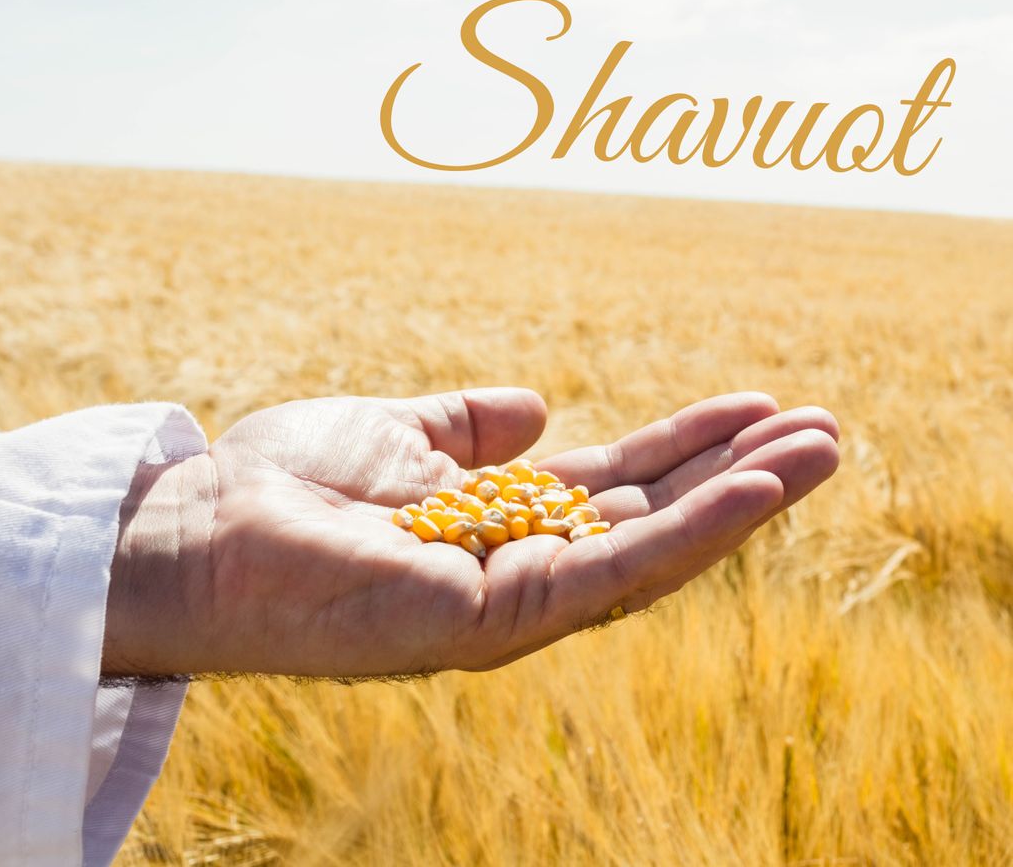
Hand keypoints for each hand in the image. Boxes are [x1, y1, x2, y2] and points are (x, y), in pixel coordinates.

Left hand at [102, 390, 837, 678]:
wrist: (201, 530)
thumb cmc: (288, 481)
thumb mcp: (398, 434)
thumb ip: (469, 427)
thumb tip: (538, 406)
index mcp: (496, 521)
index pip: (615, 486)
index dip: (685, 447)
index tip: (753, 407)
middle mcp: (516, 566)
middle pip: (649, 518)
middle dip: (735, 472)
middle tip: (824, 428)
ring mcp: (510, 600)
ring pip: (652, 550)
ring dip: (740, 499)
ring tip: (820, 449)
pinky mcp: (493, 619)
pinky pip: (611, 571)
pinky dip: (690, 530)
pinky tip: (752, 487)